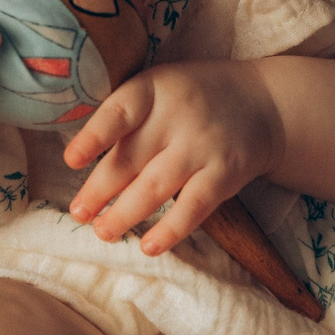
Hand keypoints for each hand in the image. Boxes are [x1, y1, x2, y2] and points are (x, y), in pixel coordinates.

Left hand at [61, 61, 281, 254]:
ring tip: (102, 232)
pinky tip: (148, 246)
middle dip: (100, 190)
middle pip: (131, 157)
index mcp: (153, 88)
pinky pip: (193, 207)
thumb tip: (77, 159)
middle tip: (78, 213)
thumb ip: (126, 116)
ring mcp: (202, 145)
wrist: (263, 103)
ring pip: (155, 187)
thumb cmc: (193, 98)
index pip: (119, 112)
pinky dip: (169, 230)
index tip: (71, 161)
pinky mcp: (224, 174)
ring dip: (125, 214)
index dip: (94, 137)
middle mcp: (177, 115)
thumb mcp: (160, 88)